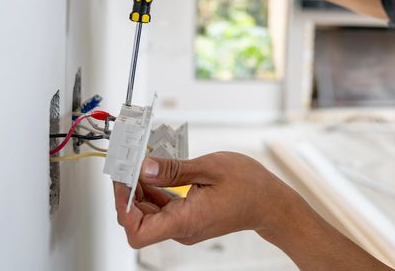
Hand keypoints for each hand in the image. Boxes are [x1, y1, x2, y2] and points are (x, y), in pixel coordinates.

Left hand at [113, 151, 297, 248]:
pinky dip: (153, 191)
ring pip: (149, 214)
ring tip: (140, 163)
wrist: (270, 202)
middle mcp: (182, 229)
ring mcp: (185, 225)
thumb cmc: (249, 186)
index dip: (124, 207)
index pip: (138, 231)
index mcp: (186, 220)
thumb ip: (174, 170)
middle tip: (128, 164)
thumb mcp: (210, 168)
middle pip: (139, 221)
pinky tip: (155, 171)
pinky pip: (162, 209)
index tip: (124, 181)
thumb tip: (144, 168)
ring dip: (140, 190)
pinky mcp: (188, 218)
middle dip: (128, 192)